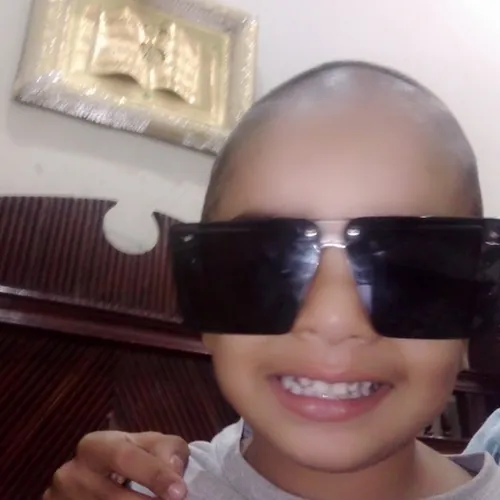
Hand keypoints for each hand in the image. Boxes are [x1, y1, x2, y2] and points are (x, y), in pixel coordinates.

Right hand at [43, 430, 188, 499]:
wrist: (98, 478)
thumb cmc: (131, 458)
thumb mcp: (149, 444)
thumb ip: (167, 448)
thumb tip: (173, 469)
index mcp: (93, 446)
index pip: (125, 459)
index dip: (155, 475)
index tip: (180, 492)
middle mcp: (71, 474)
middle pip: (113, 496)